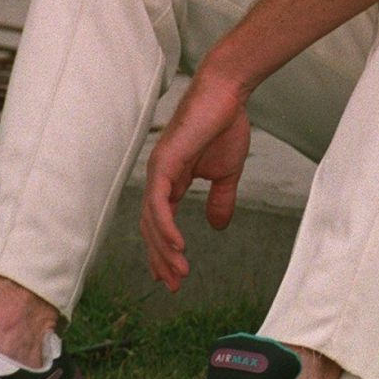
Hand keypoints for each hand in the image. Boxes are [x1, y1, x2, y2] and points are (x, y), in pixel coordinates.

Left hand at [139, 67, 252, 291]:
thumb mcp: (226, 173)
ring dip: (163, 250)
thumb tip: (218, 226)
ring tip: (178, 272)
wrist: (228, 94)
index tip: (174, 276)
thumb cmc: (226, 125)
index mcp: (171, 180)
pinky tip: (178, 247)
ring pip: (151, 221)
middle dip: (161, 259)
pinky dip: (165, 227)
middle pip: (150, 228)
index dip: (164, 251)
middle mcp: (158, 178)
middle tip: (174, 284)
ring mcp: (158, 171)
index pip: (160, 223)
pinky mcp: (164, 163)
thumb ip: (220, 199)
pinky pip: (159, 204)